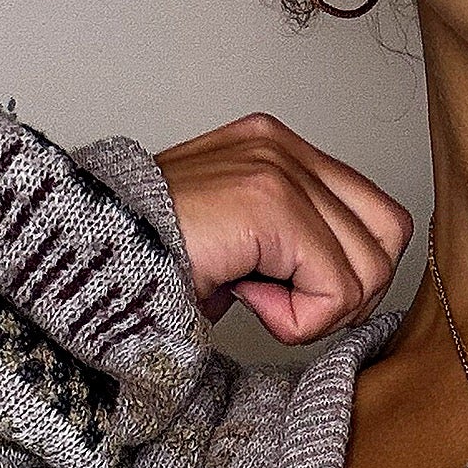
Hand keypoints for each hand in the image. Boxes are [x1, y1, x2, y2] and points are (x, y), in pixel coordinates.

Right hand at [151, 115, 413, 344]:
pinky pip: (337, 290)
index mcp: (275, 148)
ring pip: (369, 270)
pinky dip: (299, 322)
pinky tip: (245, 301)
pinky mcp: (271, 203)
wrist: (79, 263)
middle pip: (388, 239)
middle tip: (282, 306)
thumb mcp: (233, 254)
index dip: (350, 275)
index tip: (288, 294)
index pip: (377, 216)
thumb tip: (342, 294)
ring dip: (316, 311)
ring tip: (253, 300)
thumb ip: (289, 255)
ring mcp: (278, 167)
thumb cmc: (141, 267)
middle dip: (346, 295)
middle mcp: (282, 146)